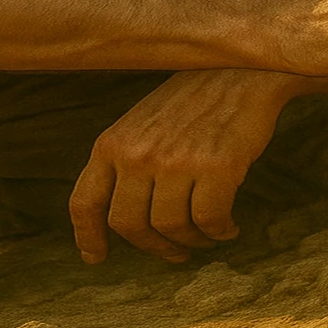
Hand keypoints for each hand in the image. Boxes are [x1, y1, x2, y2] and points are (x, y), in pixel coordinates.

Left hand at [70, 69, 295, 263]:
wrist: (241, 70)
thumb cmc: (193, 100)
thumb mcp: (141, 124)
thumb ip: (125, 161)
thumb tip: (120, 216)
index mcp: (112, 143)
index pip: (85, 202)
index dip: (88, 236)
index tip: (96, 257)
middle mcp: (138, 155)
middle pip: (129, 225)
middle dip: (153, 247)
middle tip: (173, 253)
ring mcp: (176, 162)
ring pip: (171, 228)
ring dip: (191, 242)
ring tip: (206, 237)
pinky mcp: (216, 168)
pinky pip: (210, 220)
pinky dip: (219, 232)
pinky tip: (229, 228)